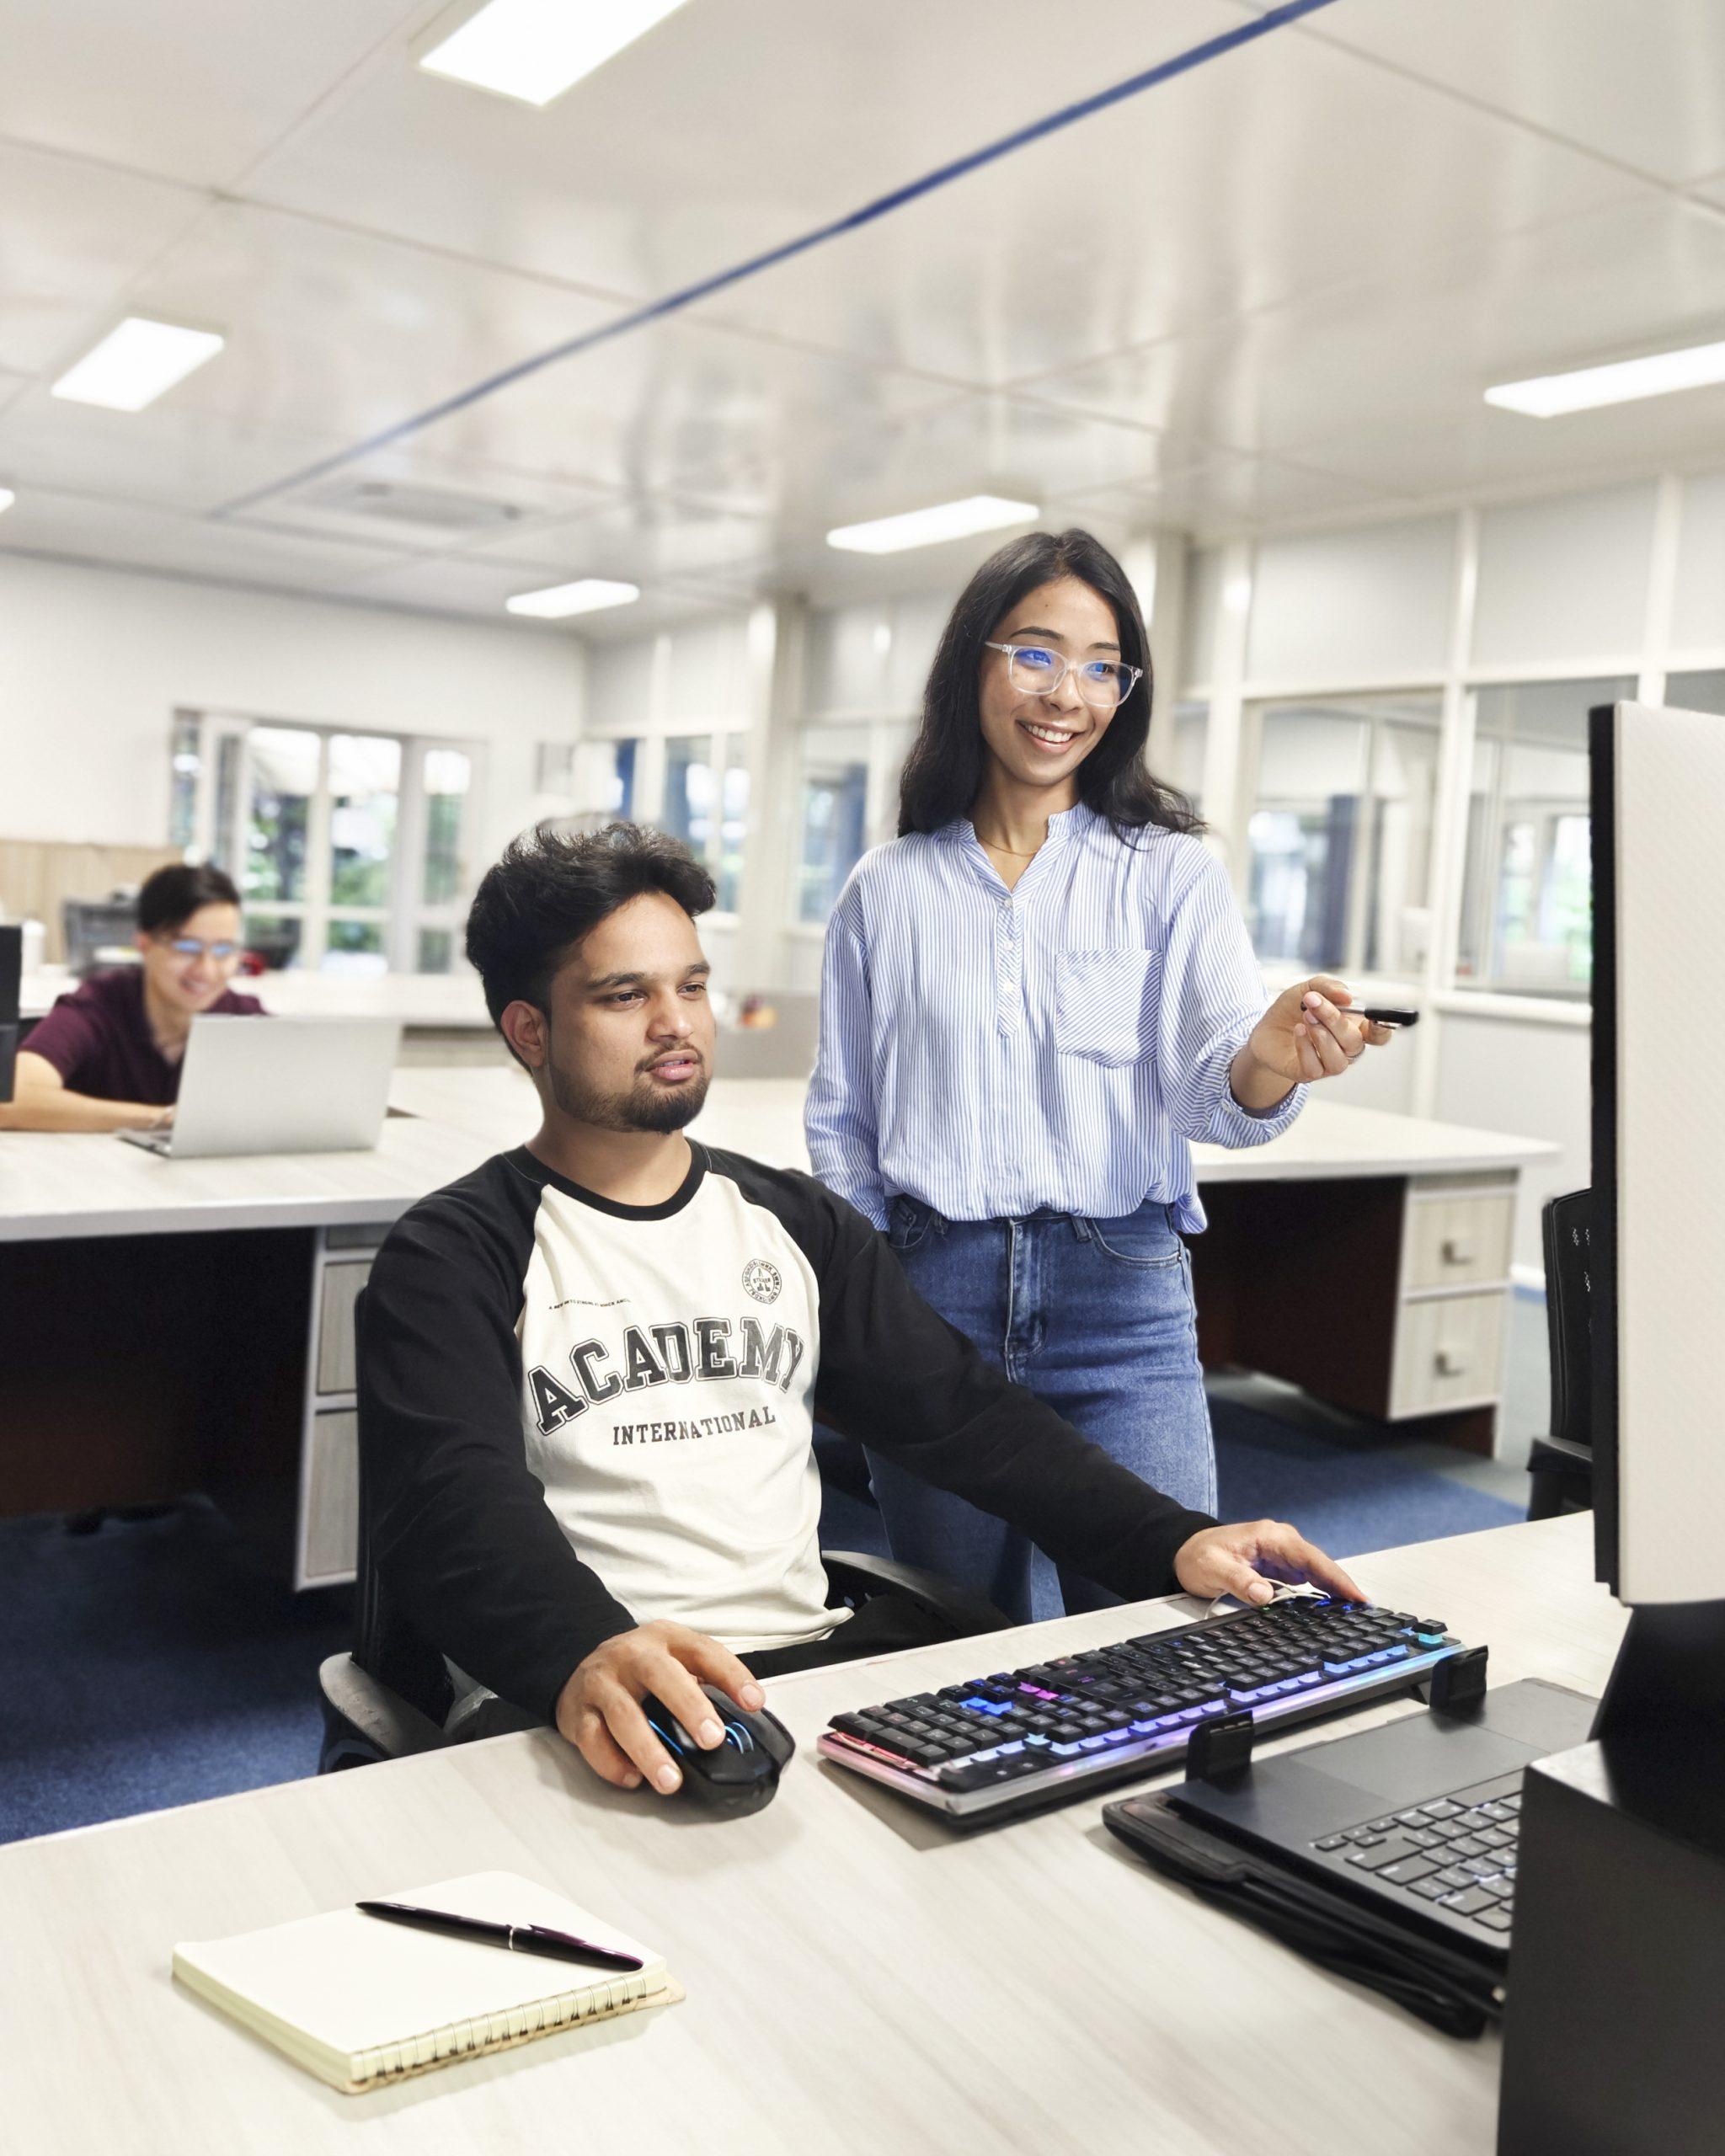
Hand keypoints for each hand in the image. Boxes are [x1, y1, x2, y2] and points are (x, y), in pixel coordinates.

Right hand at [554, 1621, 764, 1795]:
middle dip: (688, 1707)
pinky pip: (592, 1739)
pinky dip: (612, 1762)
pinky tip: (633, 1778)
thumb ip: (703, 1682)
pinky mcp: (577, 1712)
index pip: (703, 1650)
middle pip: (659, 1674)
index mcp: (665, 1639)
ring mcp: (601, 1682)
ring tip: (671, 1780)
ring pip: (622, 1713)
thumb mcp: (674, 1659)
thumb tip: (742, 1720)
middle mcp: (632, 1655)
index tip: (754, 1702)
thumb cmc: (640, 1669)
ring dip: (648, 1749)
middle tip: (712, 1740)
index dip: (731, 1675)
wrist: (580, 1666)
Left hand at [1174, 1519, 1365, 1606]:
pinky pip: (1306, 1579)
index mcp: (1271, 1537)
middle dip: (1343, 1587)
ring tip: (1356, 1613)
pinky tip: (1332, 1608)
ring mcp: (1282, 1554)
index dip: (1336, 1578)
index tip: (1356, 1596)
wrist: (1185, 1551)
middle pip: (1321, 1566)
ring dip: (1335, 1591)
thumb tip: (1264, 1595)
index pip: (1311, 1558)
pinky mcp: (1279, 1566)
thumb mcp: (1213, 1569)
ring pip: (1317, 1573)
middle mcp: (1282, 1542)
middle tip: (1365, 1610)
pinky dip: (1321, 1592)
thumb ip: (1239, 1581)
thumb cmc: (1198, 1556)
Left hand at [1234, 977, 1393, 1093]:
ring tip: (1305, 1017)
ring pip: (1339, 1059)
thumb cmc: (1293, 1009)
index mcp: (1354, 1028)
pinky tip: (1298, 1031)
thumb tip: (1348, 996)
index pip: (1379, 1036)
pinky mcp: (1308, 1073)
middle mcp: (1345, 1049)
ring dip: (1322, 1035)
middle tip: (1312, 1002)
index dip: (1382, 1029)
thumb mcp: (1309, 989)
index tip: (1372, 1017)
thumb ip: (1329, 988)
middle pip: (1354, 1042)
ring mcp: (1328, 1064)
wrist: (1265, 1028)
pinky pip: (1315, 1067)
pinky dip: (1307, 1047)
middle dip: (1334, 1019)